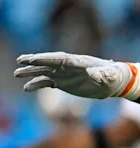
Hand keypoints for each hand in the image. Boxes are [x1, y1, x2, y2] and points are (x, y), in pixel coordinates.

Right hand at [15, 53, 139, 99]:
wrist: (113, 82)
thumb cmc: (113, 77)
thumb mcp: (110, 76)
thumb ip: (103, 74)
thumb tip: (93, 73)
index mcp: (79, 62)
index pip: (61, 59)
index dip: (48, 59)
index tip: (34, 59)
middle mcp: (69, 66)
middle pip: (49, 62)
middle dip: (36, 61)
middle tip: (20, 60)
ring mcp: (65, 74)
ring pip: (45, 71)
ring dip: (32, 72)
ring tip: (17, 73)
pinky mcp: (63, 82)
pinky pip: (47, 82)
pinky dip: (37, 84)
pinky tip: (26, 87)